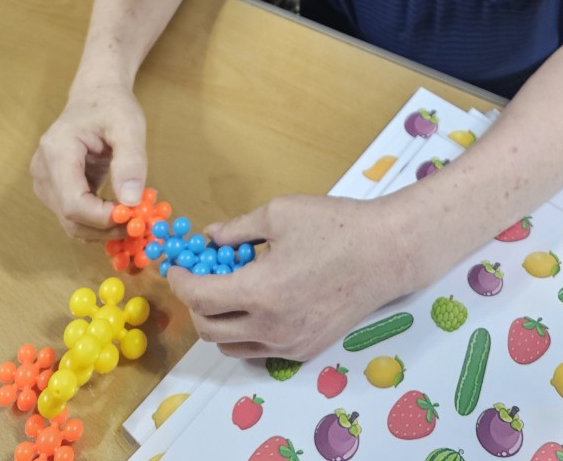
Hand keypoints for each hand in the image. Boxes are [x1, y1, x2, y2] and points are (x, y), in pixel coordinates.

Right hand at [30, 82, 147, 239]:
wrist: (95, 95)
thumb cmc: (111, 105)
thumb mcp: (129, 125)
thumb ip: (130, 161)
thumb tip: (132, 200)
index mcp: (57, 151)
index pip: (74, 203)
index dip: (103, 218)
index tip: (135, 215)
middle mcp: (43, 171)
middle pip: (71, 218)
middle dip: (107, 226)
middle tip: (141, 222)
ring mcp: (45, 182)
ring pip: (72, 223)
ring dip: (103, 227)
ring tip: (134, 214)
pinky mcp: (53, 188)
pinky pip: (75, 215)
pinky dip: (98, 220)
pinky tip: (121, 210)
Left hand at [167, 195, 407, 359]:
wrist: (385, 252)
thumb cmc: (336, 226)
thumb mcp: (279, 213)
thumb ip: (237, 229)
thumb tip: (210, 238)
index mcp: (260, 291)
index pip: (200, 298)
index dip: (180, 281)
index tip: (177, 266)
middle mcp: (271, 327)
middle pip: (209, 329)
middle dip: (195, 301)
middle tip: (199, 276)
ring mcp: (289, 344)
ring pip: (231, 346)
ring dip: (218, 320)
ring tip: (229, 288)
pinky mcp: (305, 349)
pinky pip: (259, 350)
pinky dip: (245, 331)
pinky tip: (257, 302)